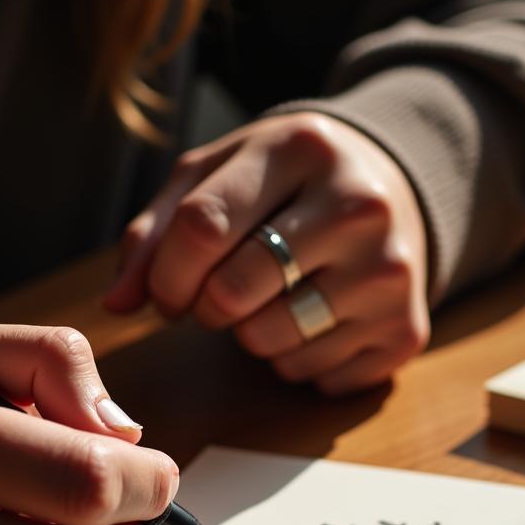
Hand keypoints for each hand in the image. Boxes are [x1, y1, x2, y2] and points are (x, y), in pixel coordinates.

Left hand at [104, 112, 430, 393]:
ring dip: (252, 336)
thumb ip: (158, 230)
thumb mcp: (222, 176)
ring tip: (274, 301)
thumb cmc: (289, 185)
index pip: (202, 227)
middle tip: (219, 297)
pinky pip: (313, 375)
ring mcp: (390, 273)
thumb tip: (117, 304)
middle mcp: (358, 207)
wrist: (395, 190)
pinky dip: (297, 360)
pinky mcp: (406, 331)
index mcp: (303, 149)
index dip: (164, 275)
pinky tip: (316, 321)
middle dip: (206, 307)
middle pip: (233, 292)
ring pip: (271, 342)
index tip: (165, 292)